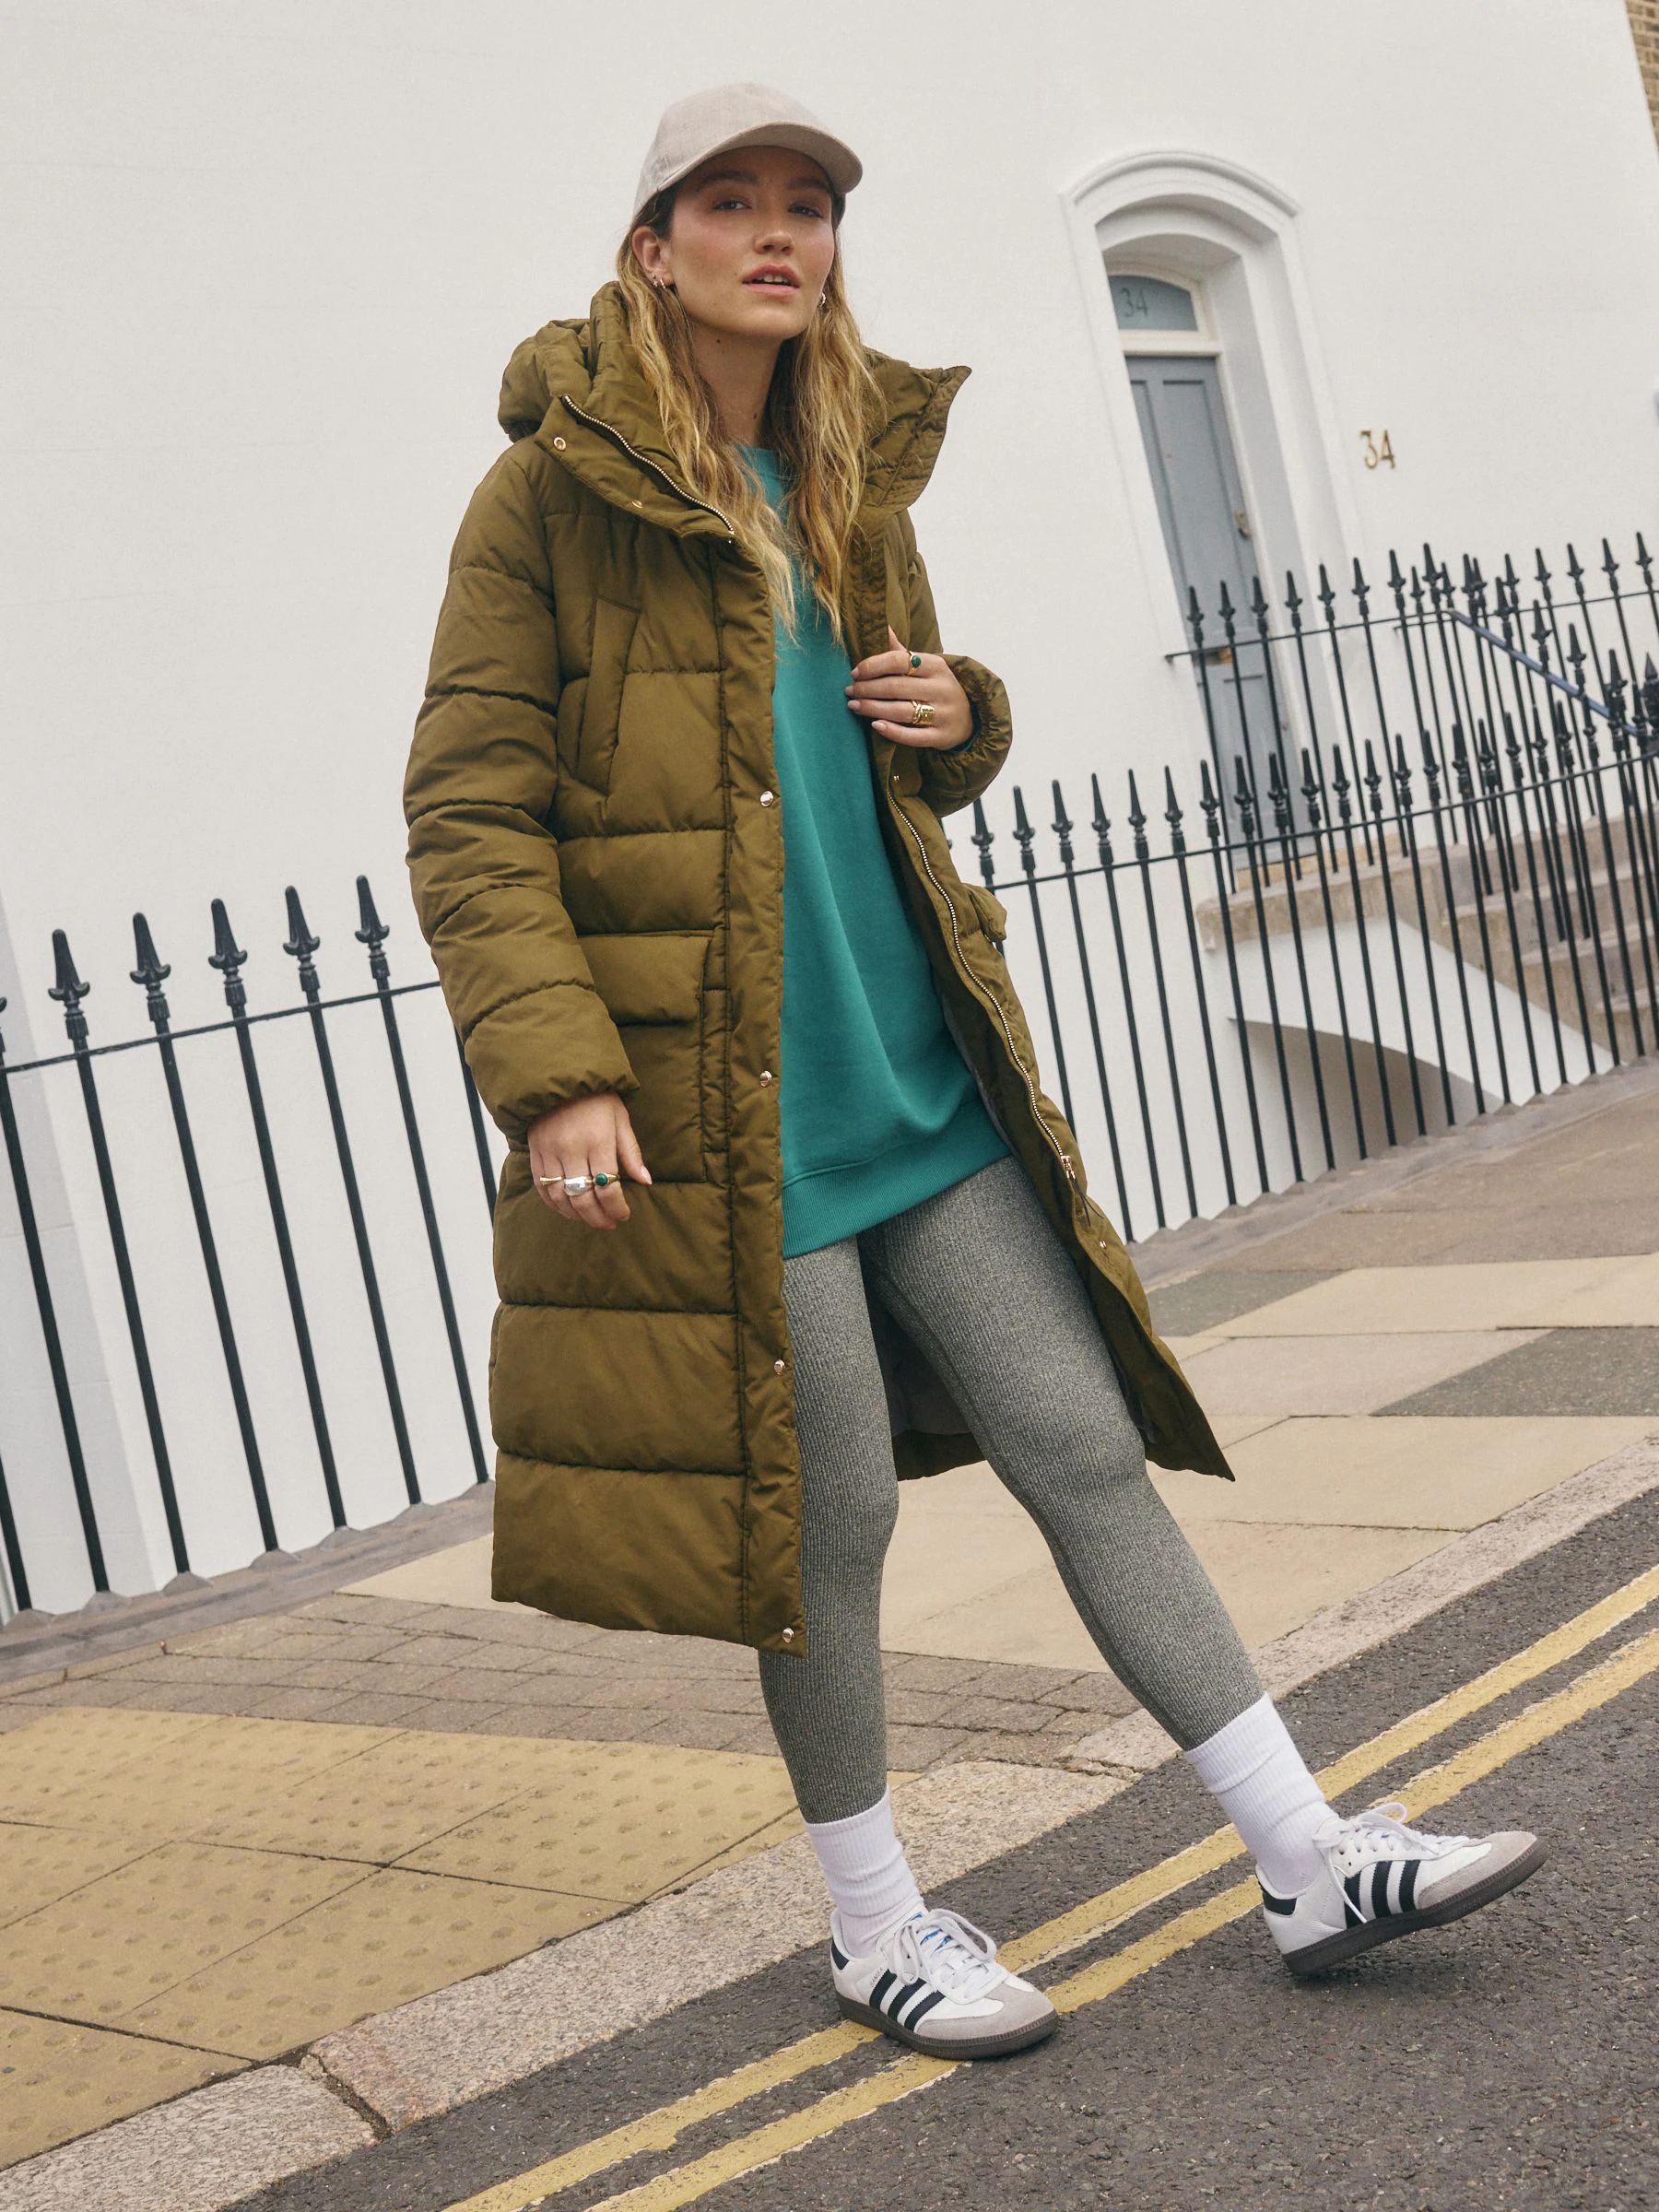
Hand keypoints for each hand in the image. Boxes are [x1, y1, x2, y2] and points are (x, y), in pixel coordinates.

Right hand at [526, 1092, 650, 1229]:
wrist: (559, 1077)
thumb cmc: (596, 1098)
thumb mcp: (620, 1119)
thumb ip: (631, 1152)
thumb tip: (646, 1181)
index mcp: (598, 1141)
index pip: (608, 1188)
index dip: (617, 1208)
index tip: (624, 1215)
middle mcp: (571, 1150)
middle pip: (584, 1199)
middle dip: (599, 1218)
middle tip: (610, 1223)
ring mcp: (550, 1153)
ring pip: (561, 1198)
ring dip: (577, 1216)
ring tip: (591, 1219)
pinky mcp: (535, 1153)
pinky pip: (542, 1188)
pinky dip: (555, 1205)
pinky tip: (568, 1210)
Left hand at [845, 626, 972, 750]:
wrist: (969, 716)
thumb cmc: (937, 687)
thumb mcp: (926, 666)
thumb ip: (901, 652)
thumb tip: (883, 626)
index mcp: (936, 666)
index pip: (899, 661)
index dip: (873, 666)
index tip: (854, 673)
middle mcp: (941, 688)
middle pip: (896, 687)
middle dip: (867, 689)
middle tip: (849, 691)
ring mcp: (943, 714)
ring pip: (901, 711)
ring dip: (872, 709)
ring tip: (854, 706)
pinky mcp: (941, 736)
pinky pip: (913, 736)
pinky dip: (892, 731)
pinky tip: (875, 725)